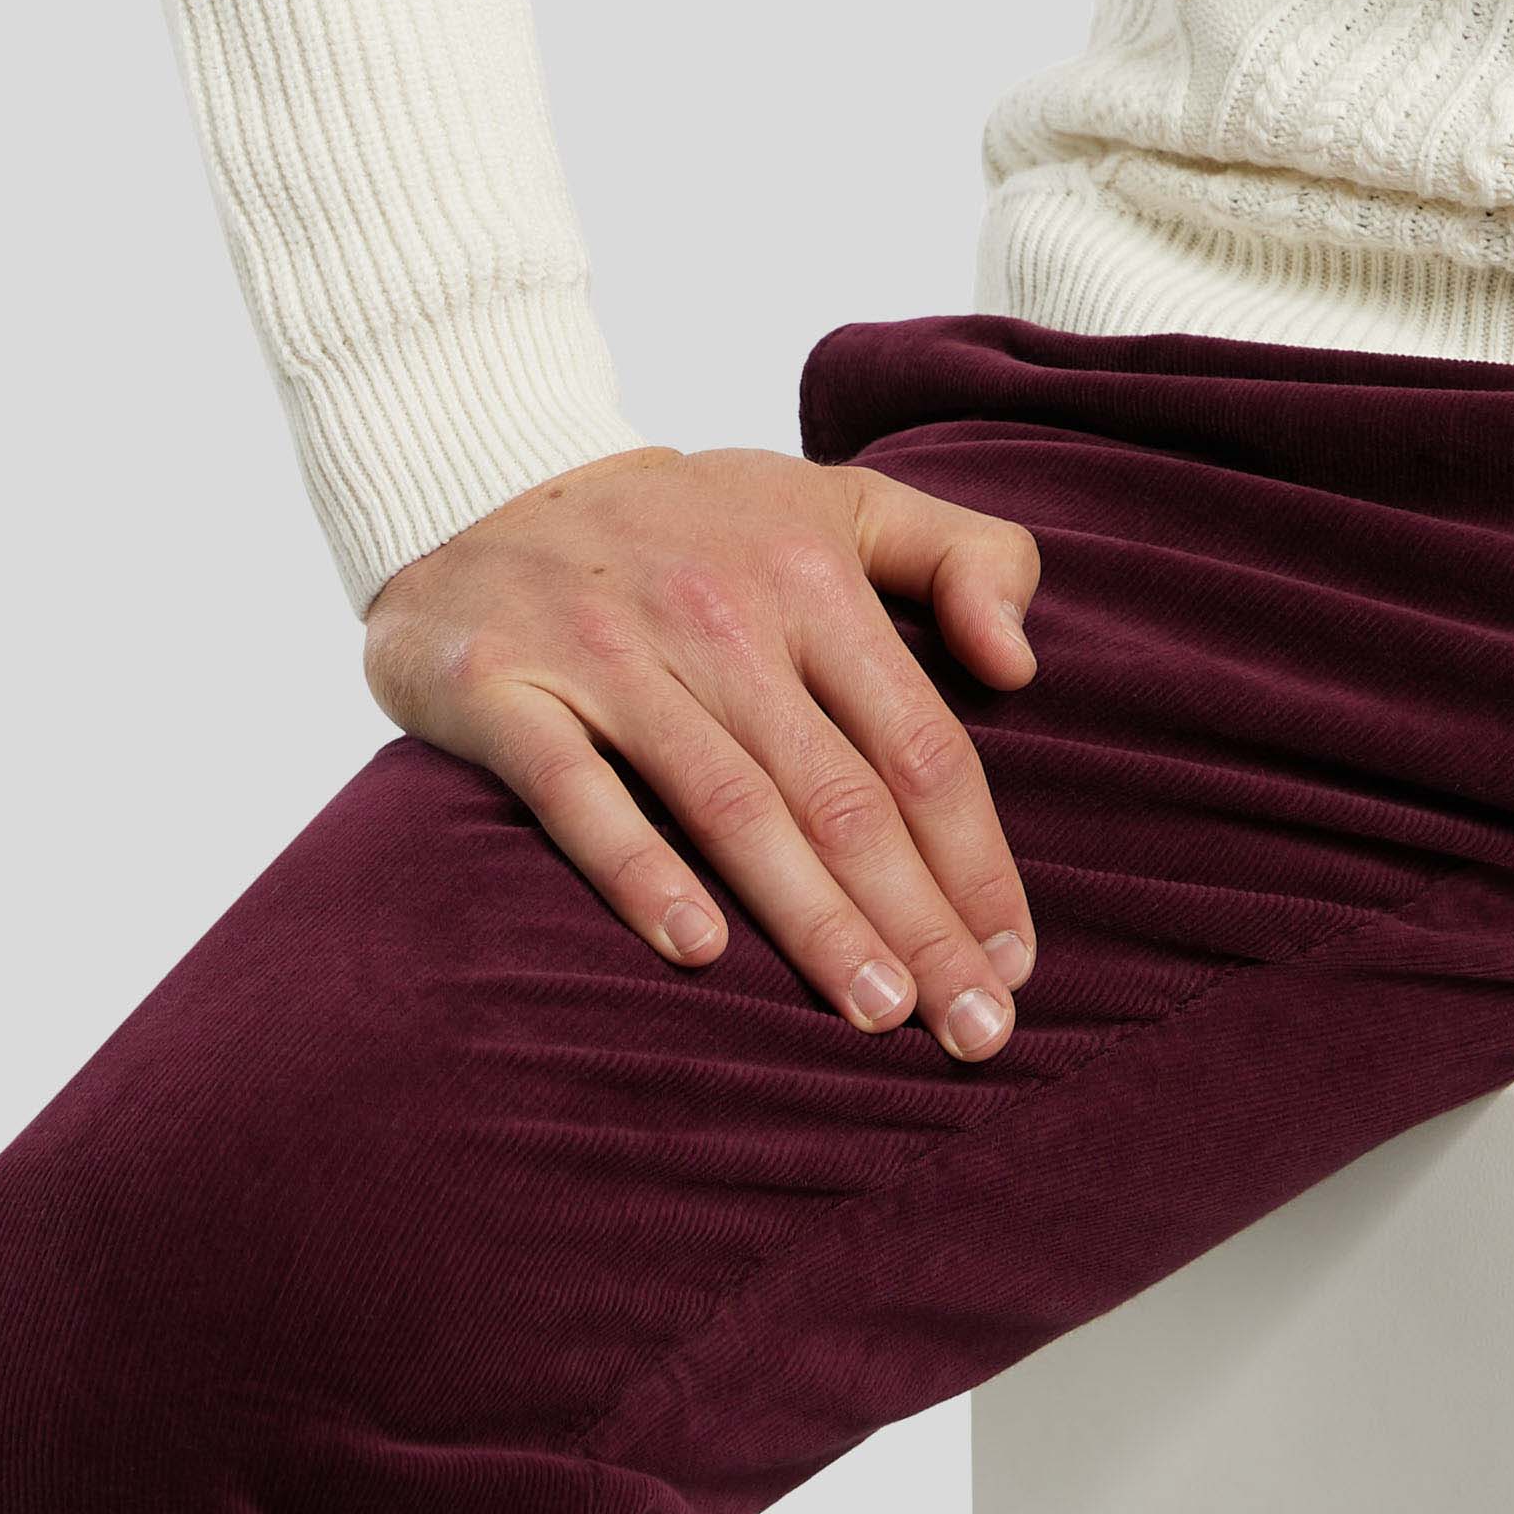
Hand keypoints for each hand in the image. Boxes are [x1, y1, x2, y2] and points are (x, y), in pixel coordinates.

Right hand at [360, 440, 1043, 1056]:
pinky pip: (580, 795)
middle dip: (919, 922)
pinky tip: (700, 953)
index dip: (976, 858)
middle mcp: (721, 614)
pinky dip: (642, 872)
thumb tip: (1021, 667)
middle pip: (842, 795)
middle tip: (974, 1030)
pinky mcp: (506, 689)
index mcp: (813, 576)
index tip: (1017, 958)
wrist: (491, 483)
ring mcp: (611, 653)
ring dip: (812, 920)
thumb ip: (964, 558)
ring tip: (877, 1014)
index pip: (919, 741)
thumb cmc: (698, 525)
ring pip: (733, 807)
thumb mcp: (844, 503)